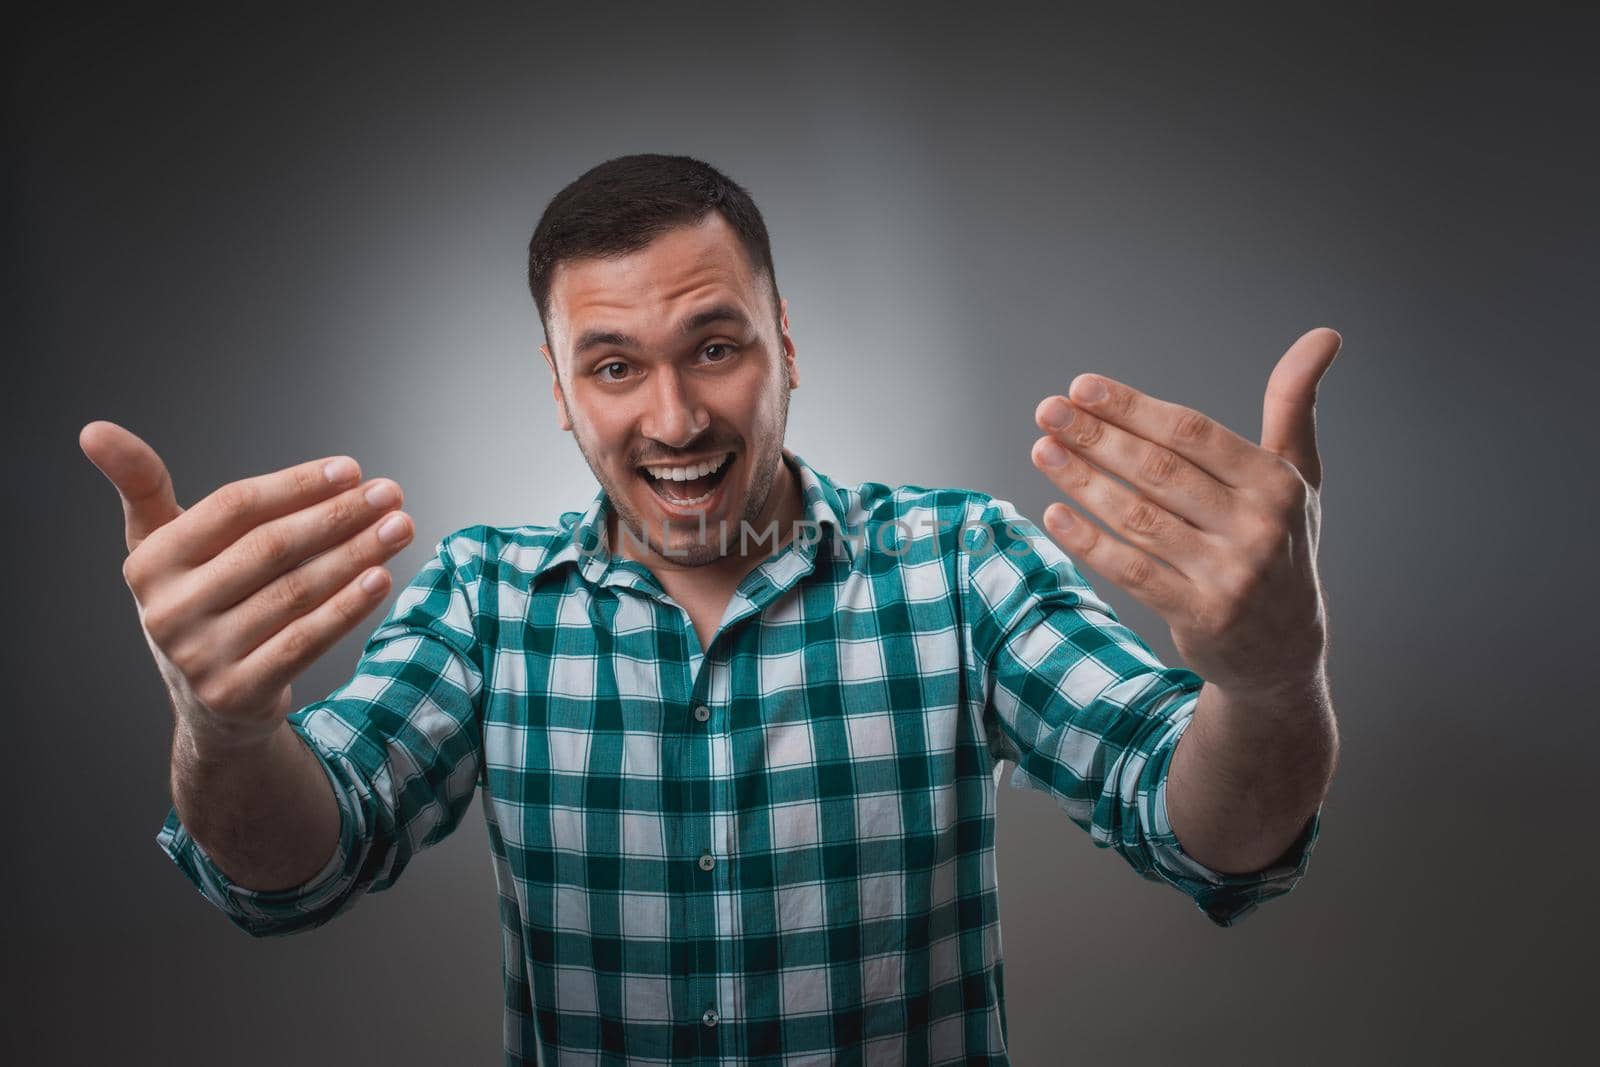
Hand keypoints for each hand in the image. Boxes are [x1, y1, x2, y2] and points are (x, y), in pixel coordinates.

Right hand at [80, 421, 414, 749]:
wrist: (209, 704)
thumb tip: (93, 429)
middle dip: (338, 516)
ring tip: (400, 527)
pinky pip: (306, 641)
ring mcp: (201, 656)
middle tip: (390, 494)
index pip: (233, 508)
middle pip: (271, 549)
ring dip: (357, 555)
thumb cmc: (198, 600)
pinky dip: (348, 608)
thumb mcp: (162, 546)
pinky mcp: (238, 692)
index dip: (296, 485)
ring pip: (295, 593)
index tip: (352, 469)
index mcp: (150, 562)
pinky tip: (382, 578)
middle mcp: (168, 610)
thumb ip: (142, 486)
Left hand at [1028, 328, 1340, 697]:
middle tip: (1047, 411)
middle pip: (1159, 470)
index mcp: (1276, 484)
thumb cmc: (1281, 544)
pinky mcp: (1201, 616)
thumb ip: (1295, 405)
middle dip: (1096, 436)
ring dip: (1083, 481)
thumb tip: (1324, 334)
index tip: (1082, 387)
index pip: (1192, 433)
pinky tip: (1054, 512)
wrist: (1285, 650)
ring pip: (1139, 518)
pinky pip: (1132, 571)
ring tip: (1042, 450)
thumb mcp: (1296, 476)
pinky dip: (1089, 541)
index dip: (1133, 407)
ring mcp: (1230, 575)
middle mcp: (1258, 527)